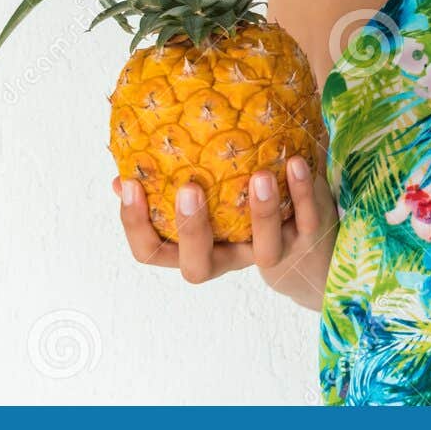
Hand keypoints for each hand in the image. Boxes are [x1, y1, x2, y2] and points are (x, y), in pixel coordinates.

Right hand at [113, 155, 336, 308]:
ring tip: (258, 175)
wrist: (305, 241)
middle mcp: (228, 258)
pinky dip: (302, 192)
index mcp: (196, 249)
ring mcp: (268, 252)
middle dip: (191, 230)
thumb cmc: (236, 207)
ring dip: (261, 214)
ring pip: (264, 251)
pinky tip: (294, 162)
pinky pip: (306, 220)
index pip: (152, 252)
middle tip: (188, 188)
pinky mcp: (305, 238)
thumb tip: (123, 172)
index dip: (135, 225)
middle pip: (199, 267)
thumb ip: (165, 186)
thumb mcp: (203, 200)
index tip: (131, 184)